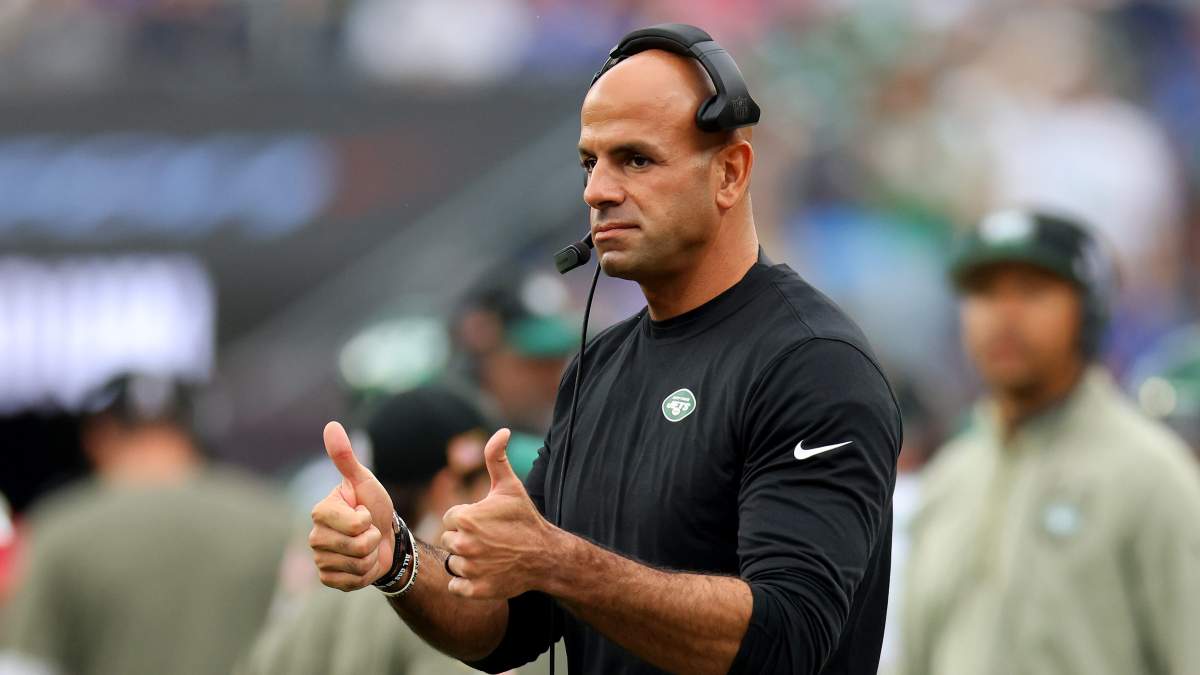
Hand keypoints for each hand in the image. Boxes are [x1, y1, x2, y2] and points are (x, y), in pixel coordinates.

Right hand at [309, 421, 395, 590]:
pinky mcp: (329, 579)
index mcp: (320, 513)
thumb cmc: (373, 506)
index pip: (353, 524)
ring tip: (366, 546)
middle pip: (355, 547)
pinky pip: (351, 582)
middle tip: (368, 531)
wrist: (384, 538)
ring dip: (370, 556)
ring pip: (355, 565)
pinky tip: (362, 563)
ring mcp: (320, 560)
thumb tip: (331, 425)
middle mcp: (314, 537)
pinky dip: (365, 574)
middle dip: (371, 539)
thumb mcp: (364, 481)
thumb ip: (346, 457)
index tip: (365, 512)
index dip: (367, 520)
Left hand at [441, 428, 557, 599]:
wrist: (546, 556)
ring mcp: (469, 569)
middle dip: (466, 539)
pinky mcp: (474, 590)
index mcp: (465, 518)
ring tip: (490, 555)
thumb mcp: (510, 486)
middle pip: (449, 540)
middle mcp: (463, 544)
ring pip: (453, 563)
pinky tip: (486, 572)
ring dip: (467, 560)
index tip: (487, 522)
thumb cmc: (525, 519)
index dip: (468, 519)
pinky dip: (467, 582)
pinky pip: (456, 586)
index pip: (450, 519)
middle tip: (490, 539)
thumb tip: (502, 430)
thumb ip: (497, 457)